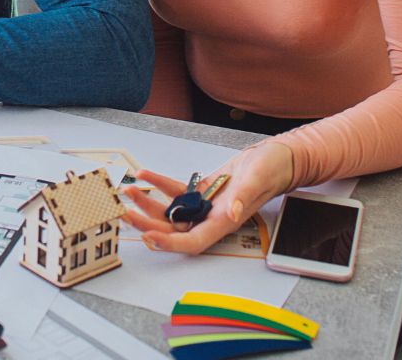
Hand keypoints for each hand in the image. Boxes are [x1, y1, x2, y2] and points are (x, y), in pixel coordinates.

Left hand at [121, 141, 294, 253]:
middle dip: (148, 225)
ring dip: (148, 205)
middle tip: (125, 214)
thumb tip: (231, 213)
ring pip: (171, 213)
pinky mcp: (203, 193)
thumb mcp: (258, 178)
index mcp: (225, 221)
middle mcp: (212, 218)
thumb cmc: (271, 169)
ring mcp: (206, 207)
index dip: (170, 243)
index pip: (193, 241)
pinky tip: (145, 175)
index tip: (149, 237)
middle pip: (174, 230)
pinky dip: (159, 185)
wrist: (276, 158)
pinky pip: (176, 193)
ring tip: (129, 192)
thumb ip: (244, 196)